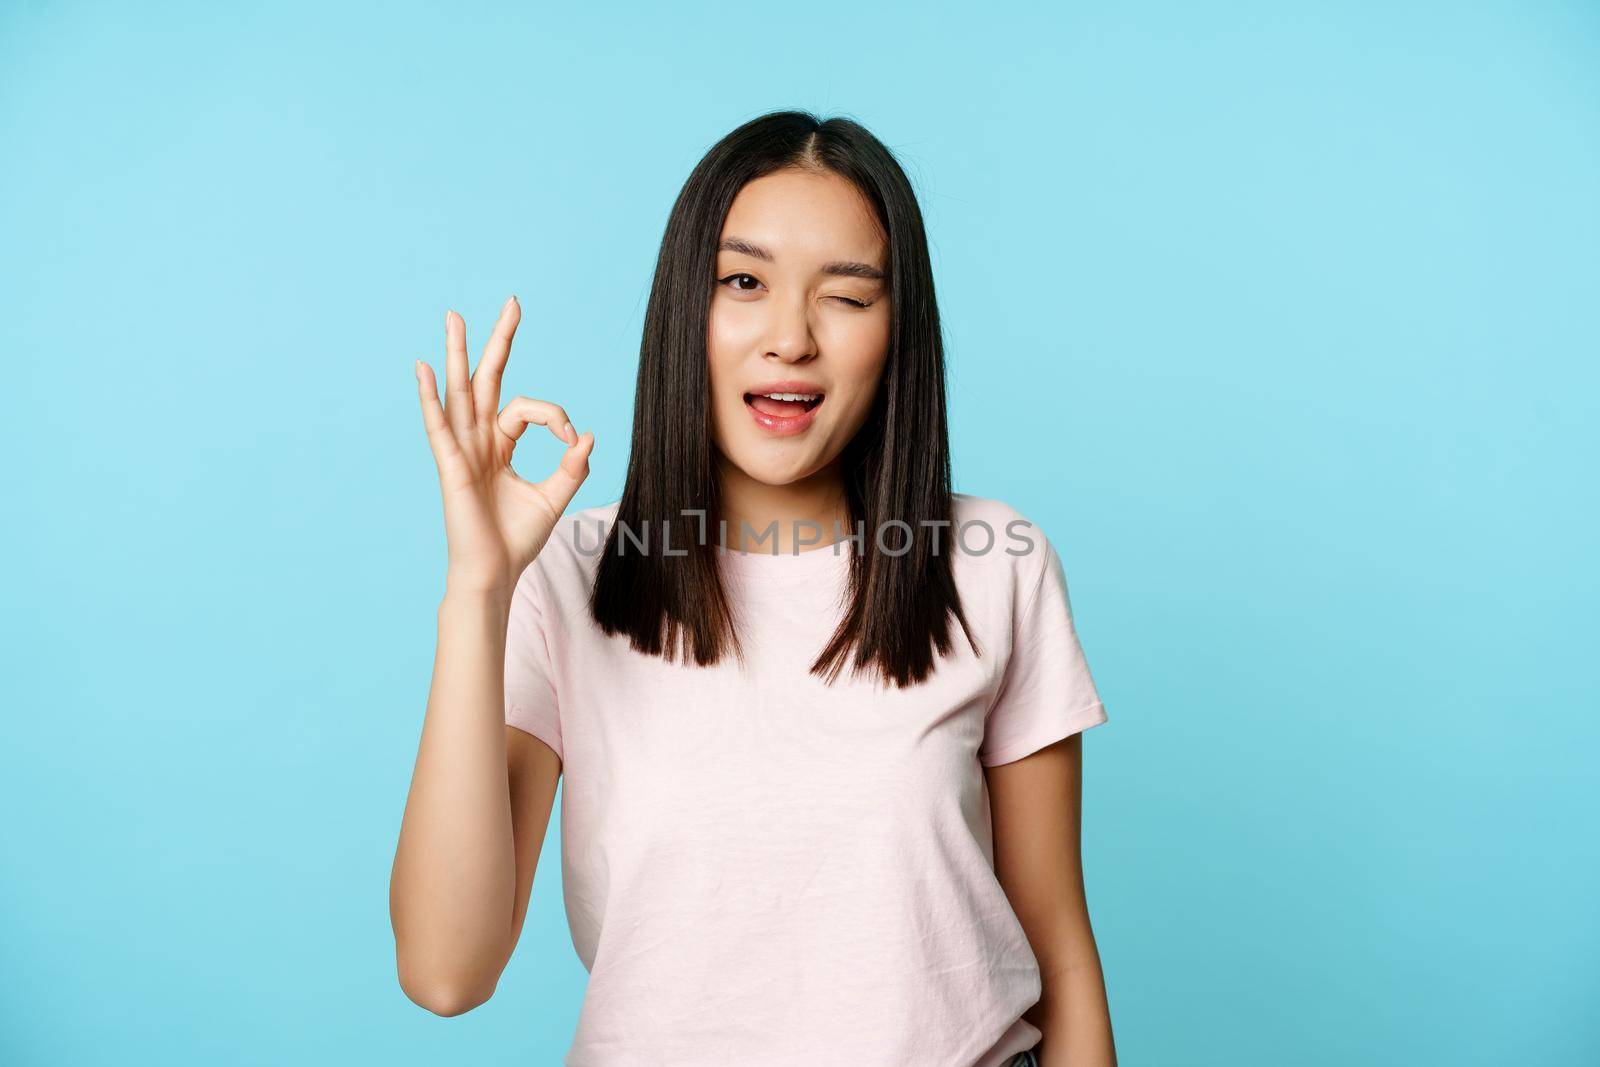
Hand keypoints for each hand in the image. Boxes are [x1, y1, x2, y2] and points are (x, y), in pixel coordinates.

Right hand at [414, 296, 594, 594]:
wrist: (496, 573)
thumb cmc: (517, 540)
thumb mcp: (554, 497)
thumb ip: (571, 466)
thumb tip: (588, 435)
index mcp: (500, 446)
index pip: (527, 408)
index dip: (556, 416)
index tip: (574, 437)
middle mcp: (478, 441)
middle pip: (487, 380)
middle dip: (499, 342)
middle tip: (513, 303)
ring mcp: (462, 451)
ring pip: (460, 392)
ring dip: (457, 354)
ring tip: (453, 317)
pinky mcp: (451, 466)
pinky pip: (438, 426)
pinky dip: (429, 397)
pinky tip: (423, 368)